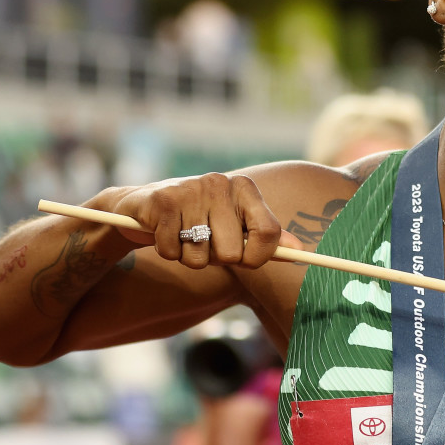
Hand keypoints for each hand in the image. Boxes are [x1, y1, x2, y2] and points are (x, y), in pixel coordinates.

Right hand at [111, 173, 300, 268]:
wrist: (146, 204)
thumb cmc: (201, 219)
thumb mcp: (236, 224)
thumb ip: (267, 238)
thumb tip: (298, 250)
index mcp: (245, 188)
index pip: (269, 233)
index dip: (258, 257)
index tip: (246, 261)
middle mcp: (221, 183)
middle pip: (232, 253)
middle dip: (216, 259)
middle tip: (204, 242)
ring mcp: (192, 190)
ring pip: (199, 257)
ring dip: (189, 257)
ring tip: (183, 236)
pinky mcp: (163, 201)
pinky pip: (172, 252)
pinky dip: (168, 252)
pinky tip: (165, 233)